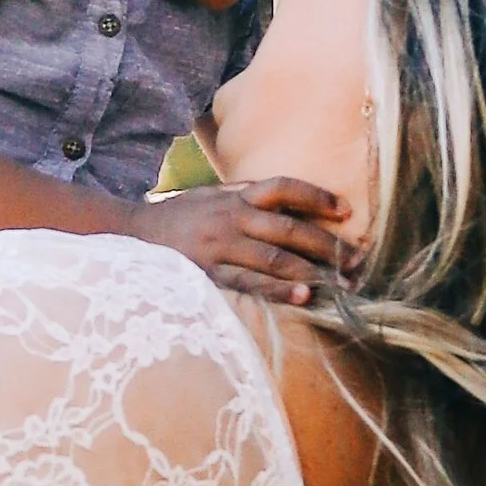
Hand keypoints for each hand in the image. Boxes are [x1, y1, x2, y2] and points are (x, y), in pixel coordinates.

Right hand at [141, 175, 346, 306]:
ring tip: (340, 282)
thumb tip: (286, 199)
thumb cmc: (177, 218)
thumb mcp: (210, 197)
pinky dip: (278, 290)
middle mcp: (230, 218)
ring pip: (275, 257)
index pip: (282, 187)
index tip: (345, 209)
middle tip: (356, 259)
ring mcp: (220, 246)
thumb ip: (244, 196)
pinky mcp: (208, 274)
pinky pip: (249, 282)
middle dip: (327, 243)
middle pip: (288, 227)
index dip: (315, 195)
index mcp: (233, 196)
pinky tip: (302, 298)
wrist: (129, 235)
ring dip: (311, 269)